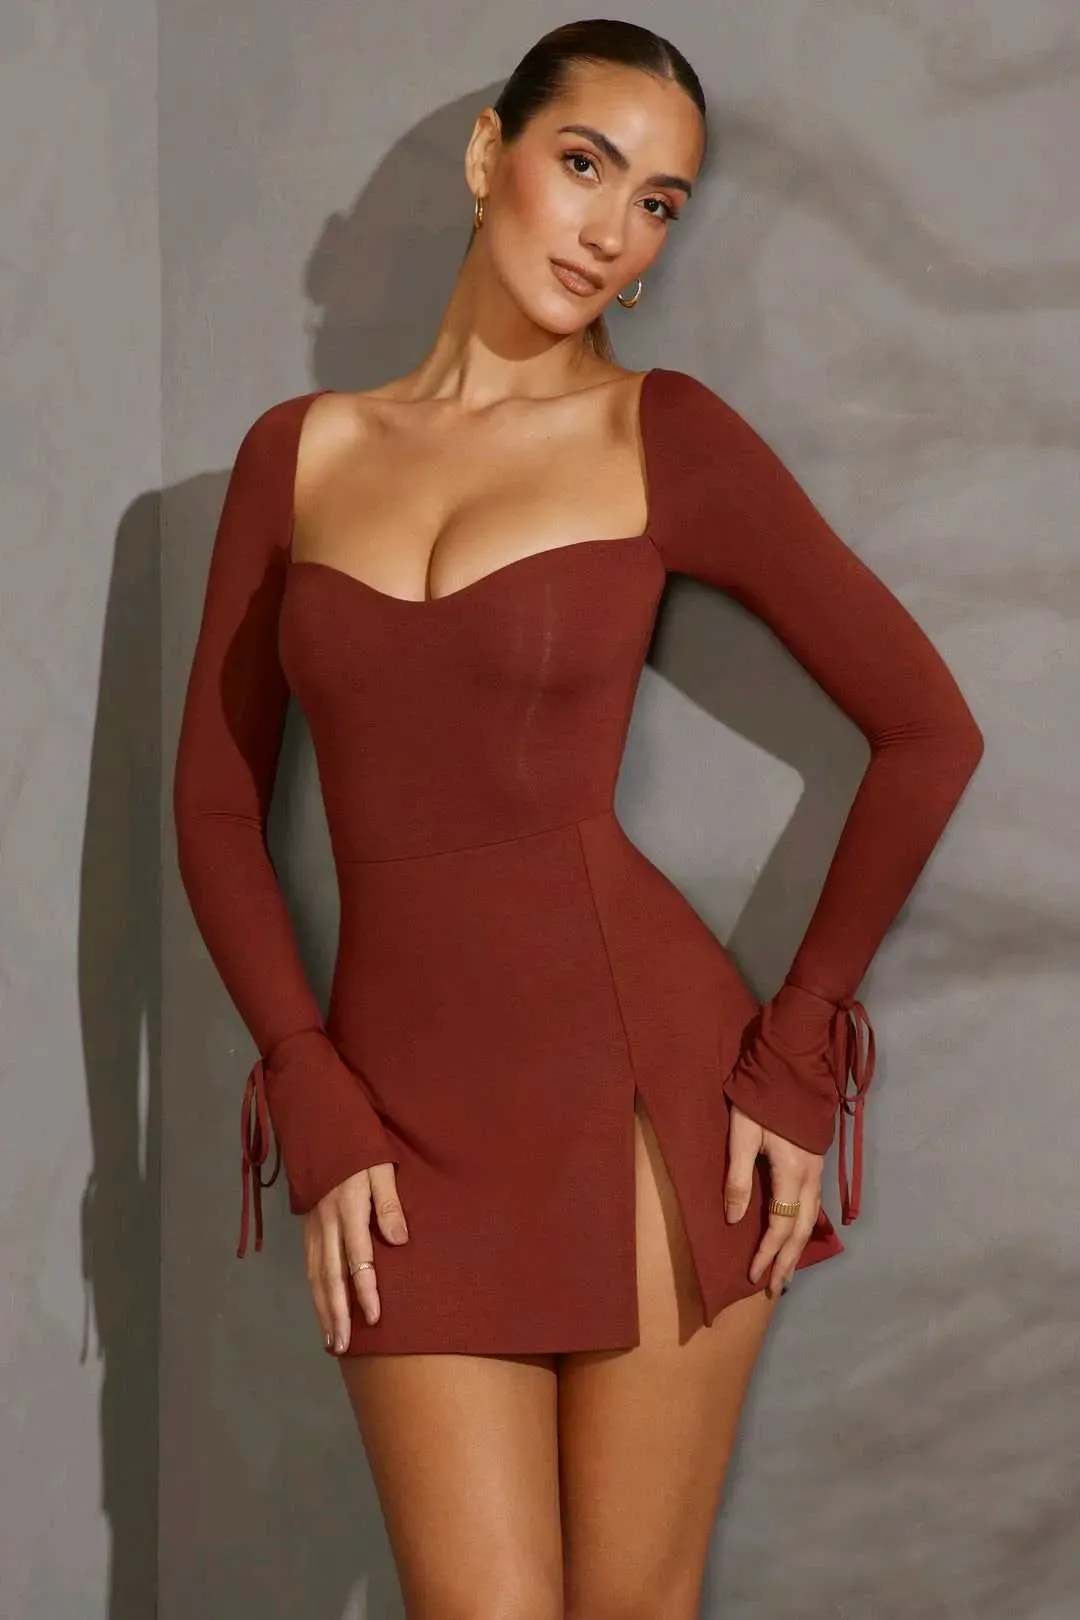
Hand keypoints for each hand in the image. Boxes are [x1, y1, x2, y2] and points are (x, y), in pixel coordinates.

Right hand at [302, 1161, 408, 1352]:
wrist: (319, 1130)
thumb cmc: (357, 1149)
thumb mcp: (380, 1168)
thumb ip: (389, 1204)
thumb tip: (400, 1241)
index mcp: (347, 1210)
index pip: (358, 1258)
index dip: (366, 1289)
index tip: (374, 1317)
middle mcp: (326, 1224)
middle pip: (330, 1276)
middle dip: (337, 1313)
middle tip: (343, 1345)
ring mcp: (313, 1229)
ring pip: (315, 1277)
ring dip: (323, 1310)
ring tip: (332, 1340)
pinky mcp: (307, 1229)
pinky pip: (309, 1267)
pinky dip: (314, 1293)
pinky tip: (321, 1311)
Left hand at [723, 1104, 822, 1299]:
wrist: (791, 1067)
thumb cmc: (761, 1099)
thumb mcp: (741, 1135)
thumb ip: (737, 1178)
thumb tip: (733, 1219)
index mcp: (792, 1173)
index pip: (780, 1225)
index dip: (767, 1253)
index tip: (753, 1277)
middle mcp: (810, 1177)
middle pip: (801, 1229)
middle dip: (787, 1261)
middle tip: (775, 1290)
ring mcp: (816, 1169)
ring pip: (810, 1218)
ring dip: (797, 1247)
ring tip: (786, 1271)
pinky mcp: (815, 1162)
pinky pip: (813, 1204)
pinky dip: (804, 1226)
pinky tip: (797, 1234)